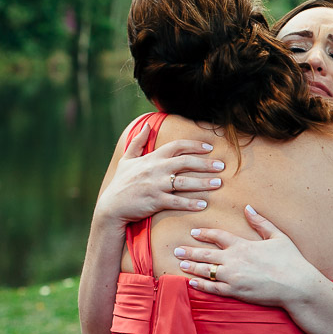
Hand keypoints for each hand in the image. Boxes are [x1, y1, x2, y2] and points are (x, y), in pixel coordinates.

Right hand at [95, 122, 223, 224]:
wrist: (111, 207)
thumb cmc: (121, 183)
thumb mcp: (126, 160)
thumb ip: (137, 142)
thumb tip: (146, 126)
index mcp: (151, 158)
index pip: (176, 146)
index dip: (194, 145)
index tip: (209, 148)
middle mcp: (155, 170)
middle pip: (185, 162)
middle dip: (205, 163)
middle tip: (221, 166)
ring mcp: (155, 186)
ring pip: (184, 182)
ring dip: (203, 183)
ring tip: (218, 184)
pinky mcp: (155, 201)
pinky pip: (176, 201)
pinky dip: (190, 203)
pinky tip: (203, 204)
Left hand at [174, 205, 317, 306]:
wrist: (296, 285)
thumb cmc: (291, 260)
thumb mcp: (278, 236)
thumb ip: (261, 222)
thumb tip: (248, 208)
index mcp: (243, 245)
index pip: (218, 236)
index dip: (204, 234)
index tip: (194, 232)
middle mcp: (233, 260)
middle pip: (205, 255)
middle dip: (190, 251)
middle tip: (176, 250)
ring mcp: (232, 277)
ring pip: (205, 271)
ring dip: (191, 267)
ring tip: (181, 264)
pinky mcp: (235, 292)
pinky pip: (212, 288)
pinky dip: (201, 285)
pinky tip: (192, 282)